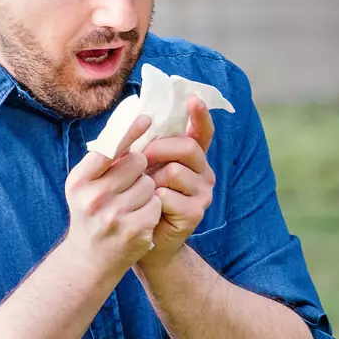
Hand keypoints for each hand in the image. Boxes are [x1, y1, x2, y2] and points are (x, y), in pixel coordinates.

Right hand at [64, 115, 162, 281]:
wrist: (89, 260)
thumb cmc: (90, 215)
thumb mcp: (84, 187)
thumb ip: (103, 160)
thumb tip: (128, 122)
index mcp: (79, 181)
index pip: (109, 147)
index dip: (130, 131)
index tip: (147, 118)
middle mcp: (93, 197)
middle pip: (137, 162)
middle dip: (140, 168)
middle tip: (129, 183)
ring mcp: (114, 216)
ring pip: (150, 183)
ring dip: (147, 190)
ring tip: (131, 204)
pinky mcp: (134, 231)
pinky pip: (156, 204)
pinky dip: (152, 209)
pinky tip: (139, 219)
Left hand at [139, 96, 215, 268]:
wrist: (141, 239)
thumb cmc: (139, 199)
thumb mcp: (142, 169)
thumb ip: (145, 147)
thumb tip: (135, 119)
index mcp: (191, 158)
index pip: (202, 132)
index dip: (200, 115)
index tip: (193, 98)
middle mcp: (203, 172)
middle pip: (187, 147)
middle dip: (160, 148)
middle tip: (141, 156)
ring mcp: (203, 193)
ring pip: (176, 171)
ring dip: (152, 179)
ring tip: (144, 191)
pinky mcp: (195, 213)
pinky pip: (169, 196)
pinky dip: (152, 200)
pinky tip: (149, 208)